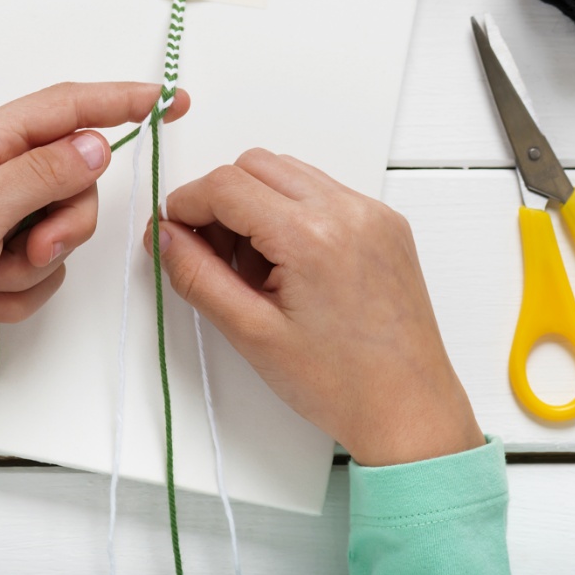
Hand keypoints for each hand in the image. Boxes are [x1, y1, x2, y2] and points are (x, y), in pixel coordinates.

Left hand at [0, 82, 188, 383]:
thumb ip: (45, 173)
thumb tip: (98, 142)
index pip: (68, 108)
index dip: (123, 101)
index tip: (171, 101)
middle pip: (74, 180)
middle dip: (63, 224)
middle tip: (29, 248)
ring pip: (60, 231)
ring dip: (32, 267)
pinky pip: (39, 272)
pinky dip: (16, 293)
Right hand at [156, 149, 481, 466]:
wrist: (409, 410)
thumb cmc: (341, 384)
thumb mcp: (251, 333)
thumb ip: (197, 275)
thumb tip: (165, 235)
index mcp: (312, 236)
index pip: (226, 185)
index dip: (186, 204)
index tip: (172, 232)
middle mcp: (348, 211)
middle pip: (256, 165)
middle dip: (221, 200)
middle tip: (211, 254)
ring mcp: (372, 213)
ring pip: (289, 172)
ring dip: (257, 202)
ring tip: (254, 267)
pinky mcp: (386, 224)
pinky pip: (323, 191)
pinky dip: (293, 211)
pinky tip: (288, 264)